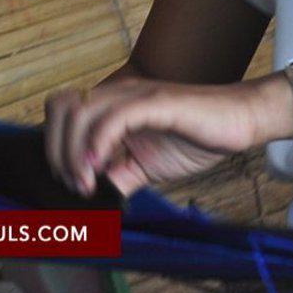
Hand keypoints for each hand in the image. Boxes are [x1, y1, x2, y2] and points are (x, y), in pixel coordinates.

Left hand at [44, 74, 292, 196]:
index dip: (53, 145)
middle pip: (61, 106)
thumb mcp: (146, 166)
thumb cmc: (194, 137)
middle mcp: (117, 94)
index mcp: (111, 105)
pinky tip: (101, 167)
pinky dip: (99, 143)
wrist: (239, 121)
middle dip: (56, 149)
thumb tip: (93, 198)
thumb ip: (119, 177)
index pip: (61, 111)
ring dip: (74, 151)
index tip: (70, 181)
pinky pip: (115, 116)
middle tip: (75, 183)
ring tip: (87, 182)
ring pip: (81, 110)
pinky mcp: (156, 102)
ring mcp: (135, 95)